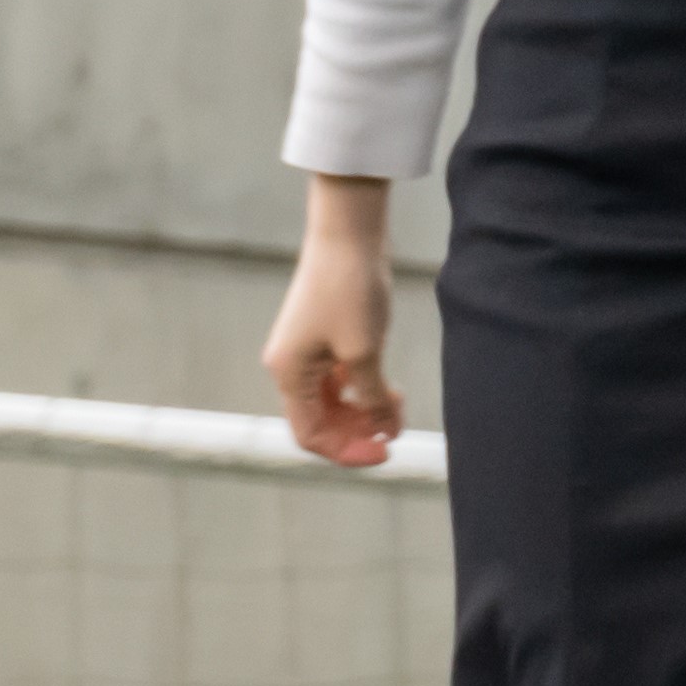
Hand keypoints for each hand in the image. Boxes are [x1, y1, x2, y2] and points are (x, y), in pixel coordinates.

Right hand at [260, 179, 406, 467]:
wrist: (348, 234)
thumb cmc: (349, 289)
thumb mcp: (364, 351)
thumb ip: (372, 397)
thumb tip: (384, 429)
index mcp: (289, 373)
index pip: (310, 434)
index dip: (346, 451)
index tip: (385, 450)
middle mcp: (291, 366)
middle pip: (320, 420)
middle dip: (358, 431)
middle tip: (394, 430)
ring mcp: (307, 351)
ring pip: (333, 401)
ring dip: (364, 410)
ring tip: (397, 406)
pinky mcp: (324, 337)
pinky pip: (340, 379)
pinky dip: (364, 389)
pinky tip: (389, 387)